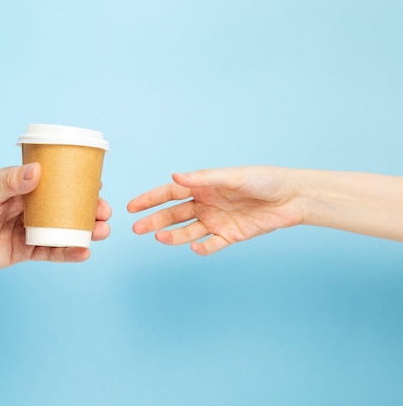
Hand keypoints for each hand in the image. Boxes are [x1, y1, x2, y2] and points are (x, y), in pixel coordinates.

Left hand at [0, 162, 111, 270]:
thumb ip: (12, 182)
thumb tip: (38, 172)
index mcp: (23, 188)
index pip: (57, 185)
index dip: (78, 185)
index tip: (98, 184)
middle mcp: (29, 209)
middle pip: (66, 209)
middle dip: (88, 210)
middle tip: (104, 212)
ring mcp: (28, 231)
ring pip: (63, 231)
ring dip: (85, 232)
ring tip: (101, 231)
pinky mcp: (23, 252)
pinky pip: (50, 252)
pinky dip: (68, 253)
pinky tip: (84, 252)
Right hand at [127, 166, 302, 254]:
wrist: (293, 197)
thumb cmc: (264, 180)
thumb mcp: (233, 176)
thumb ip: (203, 178)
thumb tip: (175, 176)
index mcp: (203, 186)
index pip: (169, 193)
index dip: (150, 200)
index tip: (131, 207)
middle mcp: (206, 203)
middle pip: (174, 214)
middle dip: (154, 221)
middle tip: (136, 229)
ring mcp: (217, 220)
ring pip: (188, 231)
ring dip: (173, 236)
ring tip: (160, 238)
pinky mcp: (231, 235)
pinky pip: (212, 244)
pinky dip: (203, 248)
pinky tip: (196, 248)